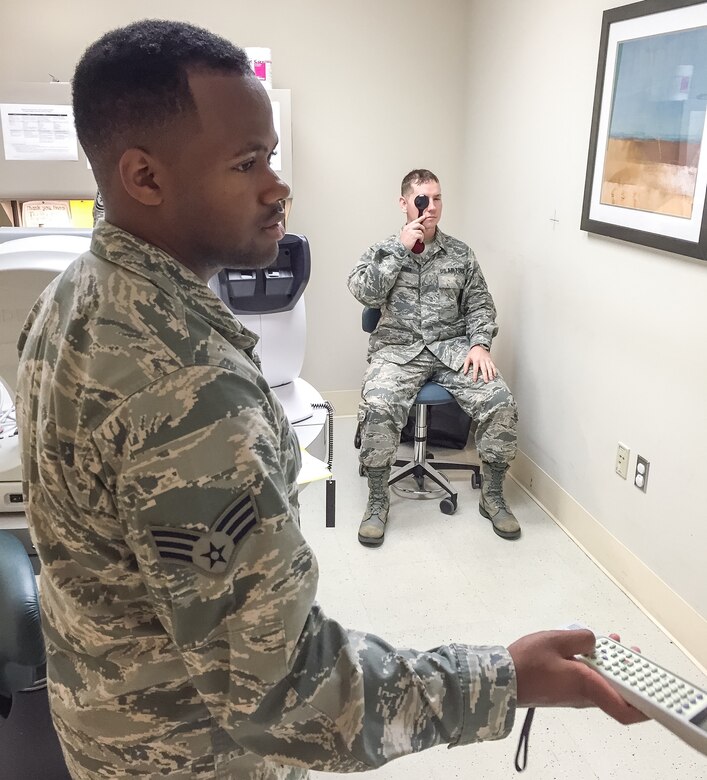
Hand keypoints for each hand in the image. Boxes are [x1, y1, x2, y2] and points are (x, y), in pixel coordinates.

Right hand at [399, 216, 427, 250]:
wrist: (401, 247)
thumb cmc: (403, 242)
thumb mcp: (403, 234)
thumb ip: (406, 230)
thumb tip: (409, 229)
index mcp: (406, 227)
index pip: (414, 221)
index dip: (420, 218)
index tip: (424, 216)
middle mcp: (409, 228)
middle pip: (418, 224)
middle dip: (422, 228)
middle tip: (423, 231)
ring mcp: (411, 231)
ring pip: (420, 231)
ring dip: (422, 235)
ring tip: (420, 239)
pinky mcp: (414, 235)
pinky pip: (421, 235)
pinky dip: (421, 239)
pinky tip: (420, 241)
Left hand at [463, 345, 496, 381]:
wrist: (478, 346)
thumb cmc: (473, 353)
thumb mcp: (467, 358)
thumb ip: (465, 365)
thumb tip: (464, 372)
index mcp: (476, 360)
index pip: (475, 369)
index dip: (475, 375)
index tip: (475, 380)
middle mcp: (482, 360)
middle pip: (484, 369)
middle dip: (485, 376)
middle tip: (486, 381)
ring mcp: (487, 360)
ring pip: (489, 368)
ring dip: (491, 374)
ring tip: (491, 379)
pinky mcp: (490, 360)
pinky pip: (493, 365)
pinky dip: (494, 370)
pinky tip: (495, 374)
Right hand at [507, 629, 647, 724]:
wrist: (501, 679)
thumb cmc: (527, 662)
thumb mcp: (556, 640)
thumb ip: (581, 638)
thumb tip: (594, 641)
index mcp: (587, 685)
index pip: (624, 708)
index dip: (644, 705)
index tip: (654, 692)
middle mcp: (584, 695)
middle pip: (616, 692)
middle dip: (628, 672)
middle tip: (633, 654)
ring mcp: (573, 695)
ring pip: (602, 685)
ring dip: (610, 667)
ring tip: (610, 644)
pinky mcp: (562, 691)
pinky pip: (588, 682)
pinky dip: (595, 667)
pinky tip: (587, 649)